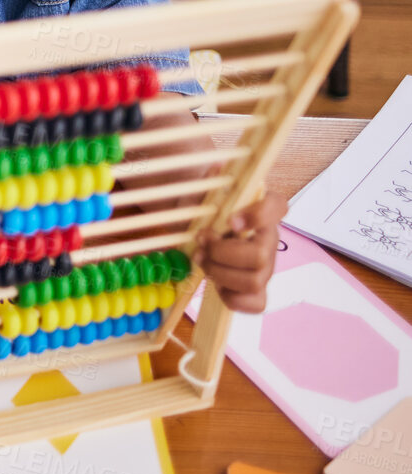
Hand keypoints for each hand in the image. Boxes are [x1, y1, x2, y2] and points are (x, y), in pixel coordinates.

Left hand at [198, 189, 285, 312]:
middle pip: (260, 256)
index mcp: (262, 209)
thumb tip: (216, 169)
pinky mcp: (256, 288)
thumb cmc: (203, 205)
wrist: (195, 224)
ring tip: (201, 259)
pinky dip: (232, 298)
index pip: (279, 207)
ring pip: (254, 280)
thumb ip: (212, 179)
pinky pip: (256, 303)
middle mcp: (270, 239)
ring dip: (220, 273)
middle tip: (201, 243)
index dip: (258, 216)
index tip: (230, 220)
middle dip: (223, 253)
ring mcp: (266, 266)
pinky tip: (216, 284)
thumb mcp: (203, 187)